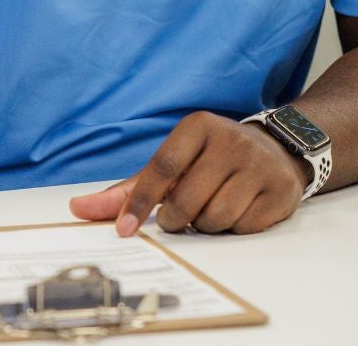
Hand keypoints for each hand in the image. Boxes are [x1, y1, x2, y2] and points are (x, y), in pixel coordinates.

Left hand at [68, 112, 310, 236]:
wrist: (277, 150)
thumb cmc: (211, 161)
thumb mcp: (173, 165)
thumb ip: (126, 190)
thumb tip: (77, 209)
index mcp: (198, 126)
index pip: (161, 168)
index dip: (140, 203)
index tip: (124, 231)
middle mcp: (231, 140)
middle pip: (186, 201)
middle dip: (176, 219)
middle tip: (180, 215)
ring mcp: (259, 164)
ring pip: (215, 218)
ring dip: (206, 225)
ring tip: (212, 209)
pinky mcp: (280, 189)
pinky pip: (244, 227)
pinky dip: (234, 228)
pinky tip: (239, 210)